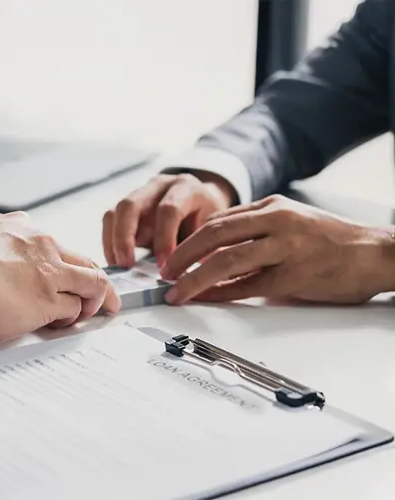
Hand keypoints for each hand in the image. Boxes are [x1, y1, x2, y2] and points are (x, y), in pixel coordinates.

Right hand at [0, 213, 121, 343]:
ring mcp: (46, 271)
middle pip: (86, 261)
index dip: (68, 265)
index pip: (57, 245)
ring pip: (92, 283)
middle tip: (103, 300)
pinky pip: (75, 310)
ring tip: (86, 316)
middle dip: (98, 283)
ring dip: (92, 302)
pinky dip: (74, 319)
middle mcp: (39, 244)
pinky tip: (62, 325)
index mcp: (19, 228)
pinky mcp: (46, 300)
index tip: (70, 276)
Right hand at [102, 172, 235, 267]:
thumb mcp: (212, 231)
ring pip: (115, 212)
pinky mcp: (126, 207)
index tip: (164, 267)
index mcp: (186, 188)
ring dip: (114, 241)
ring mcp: (139, 194)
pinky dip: (110, 243)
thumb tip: (189, 279)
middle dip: (125, 238)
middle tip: (128, 266)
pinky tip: (117, 261)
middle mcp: (158, 186)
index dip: (164, 240)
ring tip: (119, 266)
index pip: (168, 209)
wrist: (202, 203)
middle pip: (130, 204)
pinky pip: (110, 221)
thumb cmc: (207, 220)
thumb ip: (201, 249)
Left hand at [161, 195, 394, 304]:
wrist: (376, 254)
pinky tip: (205, 298)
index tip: (172, 254)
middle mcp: (276, 222)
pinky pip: (247, 286)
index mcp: (273, 207)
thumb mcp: (291, 223)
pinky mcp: (293, 276)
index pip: (218, 220)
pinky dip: (221, 293)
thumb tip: (216, 250)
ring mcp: (285, 248)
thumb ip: (256, 231)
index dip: (189, 239)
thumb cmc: (332, 241)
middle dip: (182, 255)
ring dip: (194, 277)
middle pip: (214, 234)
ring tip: (176, 289)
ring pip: (226, 260)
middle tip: (164, 271)